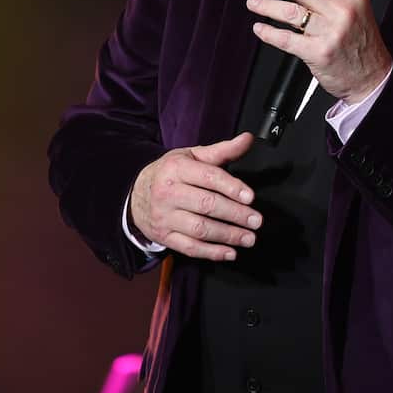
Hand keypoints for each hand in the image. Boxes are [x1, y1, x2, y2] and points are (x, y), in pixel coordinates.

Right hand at [129, 133, 261, 260]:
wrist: (136, 193)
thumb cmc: (172, 173)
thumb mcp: (193, 156)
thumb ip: (222, 150)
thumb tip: (247, 139)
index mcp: (177, 169)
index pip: (208, 177)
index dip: (231, 187)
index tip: (250, 197)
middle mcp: (168, 193)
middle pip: (206, 205)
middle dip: (235, 214)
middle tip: (256, 220)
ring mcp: (164, 217)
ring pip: (199, 229)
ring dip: (227, 236)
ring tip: (249, 237)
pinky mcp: (164, 236)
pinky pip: (189, 247)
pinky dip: (211, 252)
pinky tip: (230, 253)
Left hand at [245, 0, 391, 103]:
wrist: (373, 78)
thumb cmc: (362, 46)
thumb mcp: (358, 12)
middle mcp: (342, 11)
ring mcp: (330, 32)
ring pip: (290, 11)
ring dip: (266, 5)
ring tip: (253, 2)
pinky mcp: (319, 52)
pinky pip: (287, 39)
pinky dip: (269, 33)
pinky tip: (260, 29)